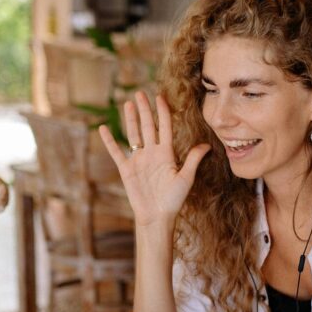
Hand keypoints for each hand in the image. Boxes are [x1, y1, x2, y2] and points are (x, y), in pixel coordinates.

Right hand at [98, 91, 210, 227]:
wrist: (157, 217)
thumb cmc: (173, 200)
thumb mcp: (185, 178)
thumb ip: (193, 160)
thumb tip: (206, 145)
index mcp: (166, 154)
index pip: (164, 127)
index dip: (162, 112)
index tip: (160, 96)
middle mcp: (152, 153)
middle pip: (148, 127)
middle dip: (144, 110)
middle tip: (140, 93)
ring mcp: (138, 160)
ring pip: (133, 135)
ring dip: (130, 120)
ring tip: (127, 104)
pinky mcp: (127, 169)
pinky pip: (116, 152)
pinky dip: (109, 141)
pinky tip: (104, 129)